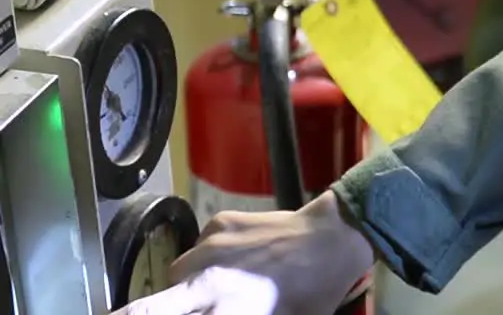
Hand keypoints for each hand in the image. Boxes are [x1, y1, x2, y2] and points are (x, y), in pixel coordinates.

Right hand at [113, 191, 373, 314]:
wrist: (334, 238)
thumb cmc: (312, 294)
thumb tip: (210, 307)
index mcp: (222, 308)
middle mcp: (204, 277)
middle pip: (147, 304)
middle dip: (144, 311)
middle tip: (169, 308)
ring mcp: (210, 244)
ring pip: (176, 274)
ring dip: (187, 288)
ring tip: (218, 291)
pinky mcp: (220, 221)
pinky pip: (199, 247)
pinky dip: (209, 260)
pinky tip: (238, 263)